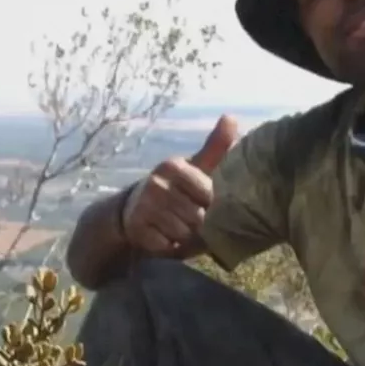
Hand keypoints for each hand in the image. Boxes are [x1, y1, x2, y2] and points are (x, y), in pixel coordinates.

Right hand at [121, 115, 237, 254]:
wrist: (132, 210)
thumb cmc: (175, 188)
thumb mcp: (195, 166)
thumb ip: (216, 147)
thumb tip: (231, 117)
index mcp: (173, 166)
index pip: (209, 195)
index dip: (211, 206)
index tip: (204, 205)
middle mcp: (157, 183)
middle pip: (198, 218)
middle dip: (200, 226)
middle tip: (193, 222)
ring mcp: (145, 206)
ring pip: (183, 234)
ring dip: (187, 239)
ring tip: (180, 230)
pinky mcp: (137, 228)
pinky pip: (167, 247)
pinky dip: (171, 248)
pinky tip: (167, 239)